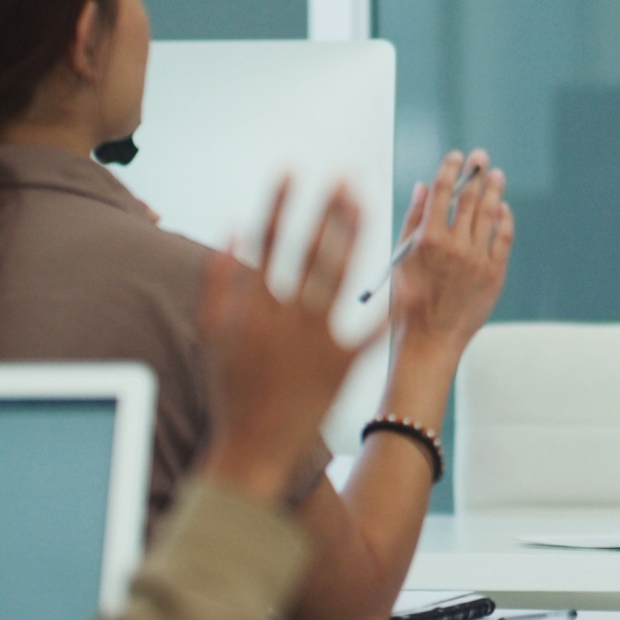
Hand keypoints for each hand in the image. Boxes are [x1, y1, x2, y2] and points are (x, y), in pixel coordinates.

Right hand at [196, 179, 382, 501]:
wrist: (253, 449)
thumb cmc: (230, 391)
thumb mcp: (212, 333)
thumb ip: (217, 280)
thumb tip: (229, 229)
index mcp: (252, 306)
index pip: (267, 241)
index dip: (280, 203)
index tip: (293, 170)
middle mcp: (284, 317)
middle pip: (309, 251)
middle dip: (327, 210)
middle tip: (345, 177)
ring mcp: (314, 341)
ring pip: (338, 277)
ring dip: (353, 237)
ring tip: (367, 205)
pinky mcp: (340, 366)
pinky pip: (368, 331)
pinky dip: (386, 308)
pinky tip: (406, 281)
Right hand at [390, 150, 514, 357]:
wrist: (431, 338)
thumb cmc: (409, 301)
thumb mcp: (401, 258)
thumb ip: (412, 220)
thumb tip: (421, 187)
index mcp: (428, 239)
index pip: (441, 193)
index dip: (450, 170)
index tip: (456, 156)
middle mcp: (455, 246)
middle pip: (468, 200)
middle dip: (475, 174)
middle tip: (481, 157)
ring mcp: (477, 260)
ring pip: (489, 215)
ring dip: (493, 191)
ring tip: (497, 175)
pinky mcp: (494, 274)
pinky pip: (503, 240)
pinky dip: (504, 221)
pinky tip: (503, 209)